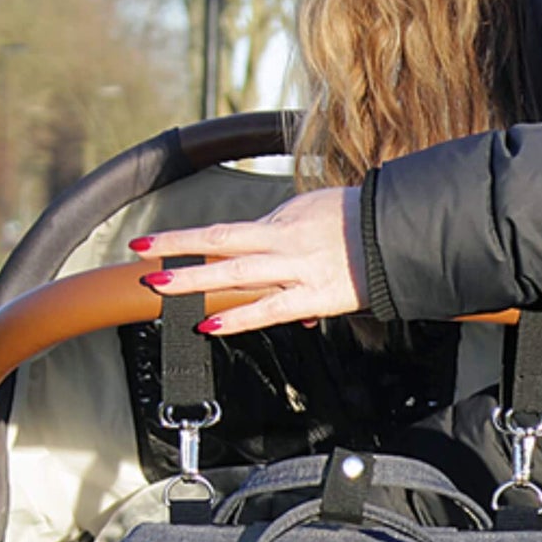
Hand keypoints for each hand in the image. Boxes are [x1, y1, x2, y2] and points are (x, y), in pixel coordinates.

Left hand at [128, 186, 368, 335]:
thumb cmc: (365, 222)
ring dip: (195, 280)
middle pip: (220, 244)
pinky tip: (210, 325)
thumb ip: (292, 241)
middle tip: (142, 258)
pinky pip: (269, 309)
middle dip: (178, 250)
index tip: (155, 243)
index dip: (188, 239)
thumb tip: (274, 266)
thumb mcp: (320, 217)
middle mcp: (284, 241)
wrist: (399, 232)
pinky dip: (238, 317)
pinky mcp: (315, 296)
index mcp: (284, 220)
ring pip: (236, 272)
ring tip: (160, 287)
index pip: (227, 232)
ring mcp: (297, 268)